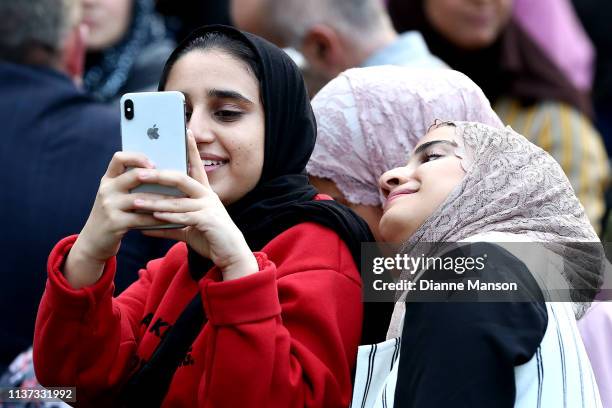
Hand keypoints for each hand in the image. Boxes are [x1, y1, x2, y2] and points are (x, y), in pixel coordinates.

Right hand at [65, 151, 169, 287]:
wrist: (93, 242)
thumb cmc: (112, 215)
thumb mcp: (115, 196)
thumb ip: (129, 184)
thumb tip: (160, 172)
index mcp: (108, 179)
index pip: (119, 158)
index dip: (137, 157)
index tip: (154, 163)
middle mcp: (107, 189)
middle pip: (134, 175)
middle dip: (158, 177)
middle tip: (176, 182)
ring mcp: (109, 206)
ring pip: (142, 199)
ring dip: (163, 200)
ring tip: (180, 201)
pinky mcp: (115, 223)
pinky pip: (142, 218)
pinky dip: (158, 218)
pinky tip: (171, 219)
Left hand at [135, 131, 257, 280]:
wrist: (231, 255)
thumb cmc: (210, 238)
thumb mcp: (187, 229)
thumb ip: (167, 225)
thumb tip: (144, 226)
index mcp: (203, 192)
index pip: (195, 166)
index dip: (190, 148)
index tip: (184, 130)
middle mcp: (207, 196)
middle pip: (181, 178)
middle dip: (159, 175)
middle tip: (139, 173)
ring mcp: (209, 208)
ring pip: (178, 200)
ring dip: (156, 201)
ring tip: (136, 201)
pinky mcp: (209, 221)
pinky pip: (184, 217)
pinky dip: (168, 217)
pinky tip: (153, 218)